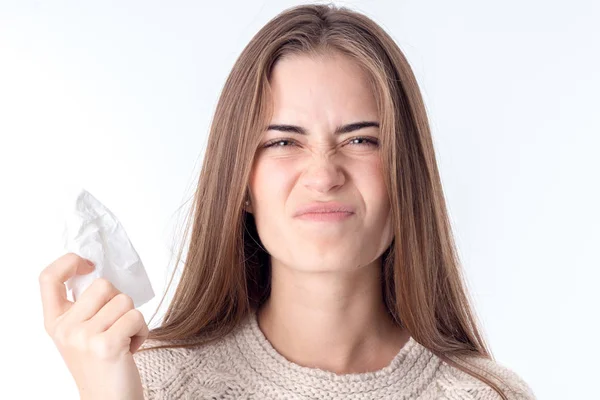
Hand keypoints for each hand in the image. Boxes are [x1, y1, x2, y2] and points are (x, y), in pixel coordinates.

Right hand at [39, 253, 147, 399]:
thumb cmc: (102, 364)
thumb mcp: (82, 334)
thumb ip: (85, 307)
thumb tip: (100, 271)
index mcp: (55, 322)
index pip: (48, 278)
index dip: (69, 262)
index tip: (89, 265)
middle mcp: (64, 329)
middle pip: (102, 284)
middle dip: (120, 300)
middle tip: (117, 325)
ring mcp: (83, 338)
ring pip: (124, 300)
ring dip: (133, 318)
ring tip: (124, 339)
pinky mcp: (106, 345)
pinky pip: (136, 317)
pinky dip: (142, 331)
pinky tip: (131, 348)